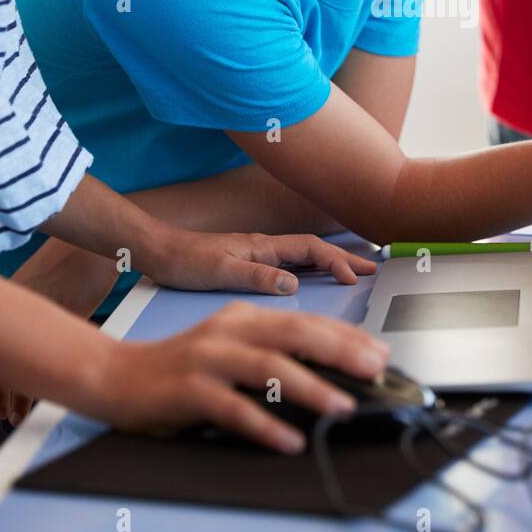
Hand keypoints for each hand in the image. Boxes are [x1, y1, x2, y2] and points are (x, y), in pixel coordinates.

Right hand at [0, 232, 377, 424]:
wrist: (114, 377)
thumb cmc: (178, 370)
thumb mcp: (229, 349)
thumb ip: (270, 353)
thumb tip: (329, 373)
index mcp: (243, 318)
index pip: (306, 323)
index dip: (347, 337)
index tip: (381, 354)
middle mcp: (229, 331)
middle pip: (295, 335)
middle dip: (341, 351)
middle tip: (377, 371)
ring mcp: (208, 358)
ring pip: (269, 368)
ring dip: (311, 387)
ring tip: (343, 407)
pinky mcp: (188, 390)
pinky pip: (233, 408)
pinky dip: (264, 425)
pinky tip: (288, 440)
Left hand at [144, 229, 377, 295]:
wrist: (158, 253)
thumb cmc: (185, 261)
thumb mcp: (221, 272)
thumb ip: (257, 277)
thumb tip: (293, 284)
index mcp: (263, 247)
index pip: (311, 250)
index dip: (336, 262)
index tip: (354, 278)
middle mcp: (266, 249)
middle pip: (316, 251)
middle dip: (346, 258)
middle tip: (373, 270)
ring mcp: (260, 256)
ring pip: (306, 257)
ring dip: (332, 264)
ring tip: (355, 274)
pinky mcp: (251, 266)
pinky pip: (292, 266)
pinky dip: (312, 270)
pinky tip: (315, 281)